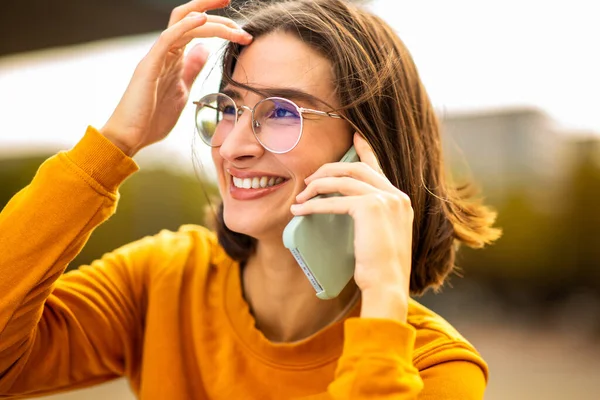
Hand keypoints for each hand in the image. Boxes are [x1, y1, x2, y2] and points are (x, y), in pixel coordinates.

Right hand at [101, 0, 252, 155]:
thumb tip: (204, 50)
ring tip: (234, 29)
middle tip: (242, 25)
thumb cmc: (152, 118)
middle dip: (216, 13)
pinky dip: (185, 26)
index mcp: (173, 57)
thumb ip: (191, 69)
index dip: (218, 22)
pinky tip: (202, 19)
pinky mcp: (149, 66)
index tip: (240, 27)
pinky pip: (167, 38)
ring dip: (212, 22)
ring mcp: (156, 57)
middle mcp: (164, 51)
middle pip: (190, 18)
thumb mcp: (181, 89)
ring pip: (183, 24)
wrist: (129, 137)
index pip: (195, 28)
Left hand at [292, 133, 412, 320]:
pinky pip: (334, 200)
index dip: (365, 149)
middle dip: (329, 169)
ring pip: (343, 180)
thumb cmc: (381, 268)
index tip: (355, 135)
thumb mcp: (381, 235)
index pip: (378, 167)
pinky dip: (314, 204)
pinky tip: (300, 210)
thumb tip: (349, 207)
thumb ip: (373, 217)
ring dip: (317, 186)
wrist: (388, 285)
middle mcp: (395, 195)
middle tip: (309, 179)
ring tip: (301, 196)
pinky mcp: (370, 208)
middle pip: (356, 168)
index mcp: (400, 199)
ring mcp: (385, 199)